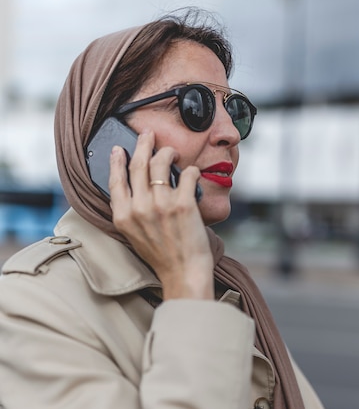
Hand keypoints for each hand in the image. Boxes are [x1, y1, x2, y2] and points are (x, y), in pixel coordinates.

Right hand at [108, 131, 213, 299]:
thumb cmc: (161, 256)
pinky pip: (187, 174)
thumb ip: (130, 212)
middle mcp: (139, 208)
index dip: (117, 161)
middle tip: (149, 135)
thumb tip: (135, 185)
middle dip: (143, 144)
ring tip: (173, 153)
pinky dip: (191, 170)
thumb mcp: (133, 235)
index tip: (119, 149)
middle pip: (138, 164)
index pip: (115, 180)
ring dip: (168, 153)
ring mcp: (162, 205)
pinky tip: (193, 172)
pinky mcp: (184, 205)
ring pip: (162, 163)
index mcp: (123, 216)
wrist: (182, 274)